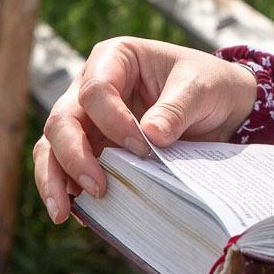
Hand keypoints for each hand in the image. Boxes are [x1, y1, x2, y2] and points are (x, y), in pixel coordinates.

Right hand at [33, 36, 258, 223]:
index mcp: (115, 58)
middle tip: (98, 187)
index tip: (141, 146)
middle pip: (62, 120)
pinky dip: (69, 191)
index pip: (95, 89)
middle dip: (73, 156)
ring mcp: (88, 121)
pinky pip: (68, 169)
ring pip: (53, 147)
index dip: (111, 120)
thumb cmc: (208, 85)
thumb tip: (151, 134)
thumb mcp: (202, 88)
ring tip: (63, 213)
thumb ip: (177, 108)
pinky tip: (78, 215)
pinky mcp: (94, 149)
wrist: (220, 107)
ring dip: (54, 179)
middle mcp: (91, 88)